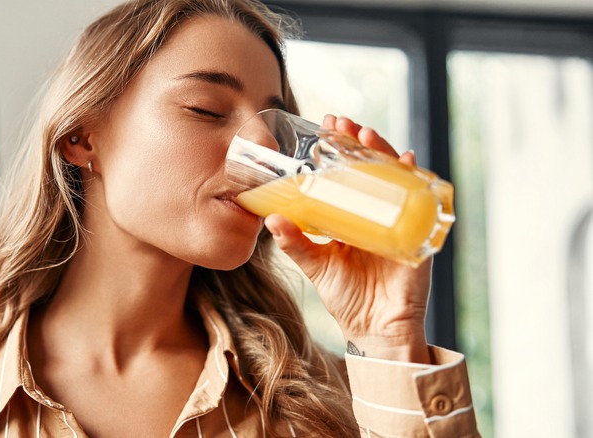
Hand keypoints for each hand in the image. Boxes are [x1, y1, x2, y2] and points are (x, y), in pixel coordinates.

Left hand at [263, 115, 431, 362]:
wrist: (376, 330)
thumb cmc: (348, 296)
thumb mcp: (318, 265)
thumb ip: (296, 243)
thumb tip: (272, 218)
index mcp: (353, 216)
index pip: (347, 173)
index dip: (339, 149)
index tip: (325, 126)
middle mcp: (378, 213)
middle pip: (372, 168)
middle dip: (359, 142)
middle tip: (342, 123)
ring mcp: (399, 220)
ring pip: (395, 177)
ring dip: (383, 153)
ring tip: (366, 136)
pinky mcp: (418, 234)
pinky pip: (420, 202)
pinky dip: (415, 180)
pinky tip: (407, 162)